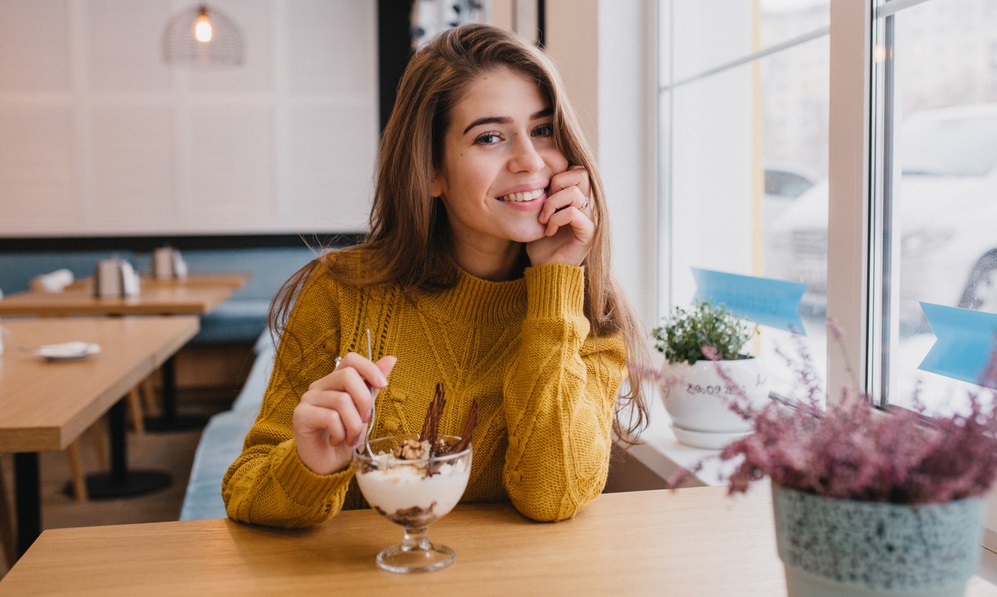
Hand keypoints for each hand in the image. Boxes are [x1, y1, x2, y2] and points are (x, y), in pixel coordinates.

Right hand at [293, 352, 396, 474]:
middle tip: (366, 420)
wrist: (327, 465)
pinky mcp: (301, 415)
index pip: (350, 360)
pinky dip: (340, 433)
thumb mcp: (364, 410)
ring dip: (354, 425)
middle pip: (347, 376)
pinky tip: (336, 440)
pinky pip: (330, 417)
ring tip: (351, 438)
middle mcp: (319, 386)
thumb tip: (391, 359)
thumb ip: (372, 386)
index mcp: (335, 381)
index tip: (383, 385)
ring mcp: (308, 399)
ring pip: (341, 400)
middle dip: (364, 401)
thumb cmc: (345, 436)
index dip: (369, 368)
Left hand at [527, 166, 594, 266]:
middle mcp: (587, 206)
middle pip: (581, 174)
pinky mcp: (589, 232)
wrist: (545, 269)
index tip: (543, 194)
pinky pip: (574, 213)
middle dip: (558, 183)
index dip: (558, 176)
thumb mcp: (538, 214)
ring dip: (553, 204)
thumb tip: (533, 174)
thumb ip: (543, 195)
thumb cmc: (541, 244)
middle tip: (545, 203)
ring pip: (575, 192)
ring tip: (544, 219)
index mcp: (577, 199)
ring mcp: (590, 218)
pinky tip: (549, 230)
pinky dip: (557, 219)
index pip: (576, 170)